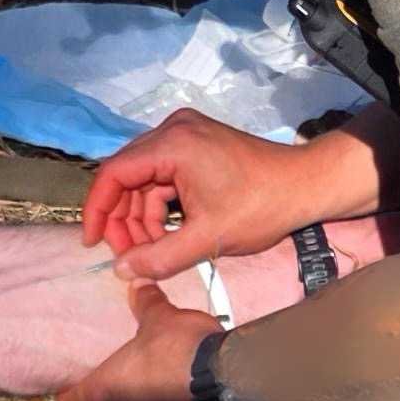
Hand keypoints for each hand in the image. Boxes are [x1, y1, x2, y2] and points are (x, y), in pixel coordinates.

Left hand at [56, 284, 218, 400]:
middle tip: (102, 366)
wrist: (222, 369)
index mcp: (105, 387)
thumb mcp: (158, 316)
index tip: (67, 382)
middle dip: (100, 391)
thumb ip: (144, 302)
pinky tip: (161, 372)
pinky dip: (153, 392)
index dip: (65, 397)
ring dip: (128, 393)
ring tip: (132, 367)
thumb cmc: (175, 346)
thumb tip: (138, 284)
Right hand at [80, 109, 314, 280]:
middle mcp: (174, 130)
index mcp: (174, 144)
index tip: (92, 242)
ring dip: (142, 215)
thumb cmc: (264, 207)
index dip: (98, 211)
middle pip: (126, 175)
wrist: (306, 186)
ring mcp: (186, 133)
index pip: (113, 174)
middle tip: (128, 255)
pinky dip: (160, 205)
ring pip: (143, 178)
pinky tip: (167, 234)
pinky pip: (162, 174)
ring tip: (152, 250)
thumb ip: (160, 257)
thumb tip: (121, 271)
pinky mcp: (197, 144)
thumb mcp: (209, 239)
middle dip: (123, 218)